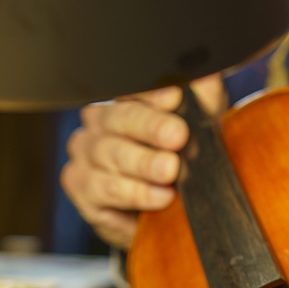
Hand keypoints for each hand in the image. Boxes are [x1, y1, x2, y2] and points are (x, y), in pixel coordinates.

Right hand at [60, 74, 226, 248]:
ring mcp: (85, 153)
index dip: (153, 93)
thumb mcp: (201, 128)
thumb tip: (208, 73)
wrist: (160, 215)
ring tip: (170, 171)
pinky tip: (158, 197)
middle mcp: (99, 122)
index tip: (176, 97)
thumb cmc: (178, 162)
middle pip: (120, 118)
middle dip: (151, 127)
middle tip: (177, 136)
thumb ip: (205, 98)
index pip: (134, 88)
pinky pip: (102, 188)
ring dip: (142, 163)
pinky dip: (132, 193)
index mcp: (127, 100)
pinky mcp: (80, 187)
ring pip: (110, 153)